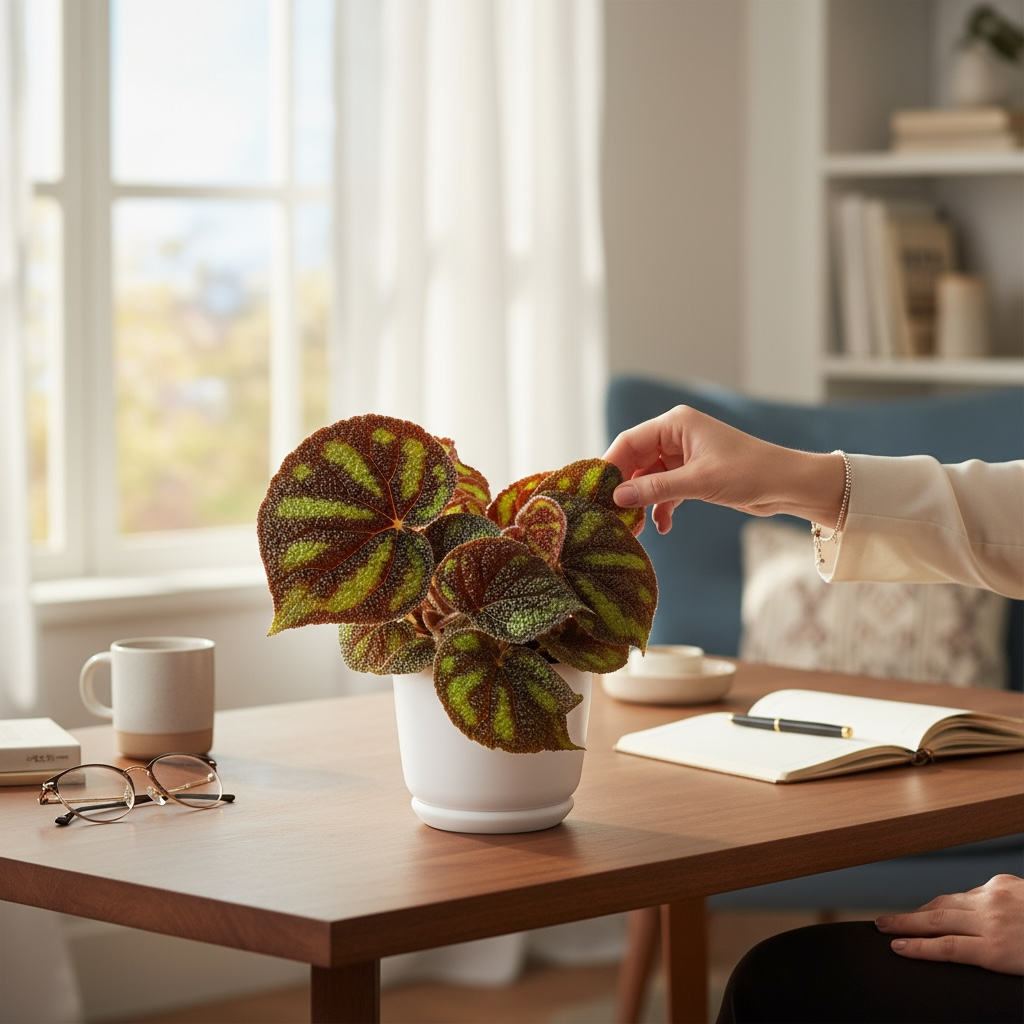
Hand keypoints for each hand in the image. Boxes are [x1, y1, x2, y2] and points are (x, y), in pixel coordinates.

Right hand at [602, 405, 844, 534]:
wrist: (787, 485)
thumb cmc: (750, 471)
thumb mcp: (698, 482)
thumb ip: (655, 489)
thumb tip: (618, 498)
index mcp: (675, 424)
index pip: (630, 441)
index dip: (610, 465)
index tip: (595, 491)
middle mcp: (676, 436)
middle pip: (636, 461)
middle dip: (625, 489)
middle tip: (611, 515)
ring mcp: (684, 456)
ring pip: (649, 479)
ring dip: (642, 503)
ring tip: (634, 529)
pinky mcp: (693, 476)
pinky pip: (665, 491)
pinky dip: (661, 508)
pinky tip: (662, 527)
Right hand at [875, 874, 1023, 975]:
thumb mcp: (1019, 969)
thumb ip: (989, 958)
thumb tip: (960, 951)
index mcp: (999, 949)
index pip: (946, 948)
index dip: (917, 947)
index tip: (896, 946)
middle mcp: (991, 919)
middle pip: (937, 920)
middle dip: (905, 922)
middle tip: (883, 923)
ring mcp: (995, 896)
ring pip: (948, 900)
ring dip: (924, 908)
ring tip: (907, 914)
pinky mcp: (1003, 882)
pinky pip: (972, 890)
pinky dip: (959, 900)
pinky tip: (954, 905)